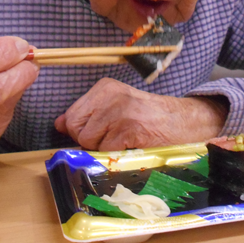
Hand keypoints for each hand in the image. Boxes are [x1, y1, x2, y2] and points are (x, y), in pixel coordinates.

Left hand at [54, 78, 227, 149]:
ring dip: (106, 148)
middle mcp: (111, 95)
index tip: (106, 130)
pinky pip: (106, 151)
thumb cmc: (150, 118)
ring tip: (127, 140)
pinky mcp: (130, 128)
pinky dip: (118, 155)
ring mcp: (120, 111)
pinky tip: (134, 145)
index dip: (83, 131)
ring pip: (89, 142)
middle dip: (91, 140)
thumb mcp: (117, 107)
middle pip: (76, 129)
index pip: (70, 116)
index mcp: (105, 88)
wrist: (185, 123)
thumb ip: (88, 114)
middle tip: (116, 136)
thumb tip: (58, 123)